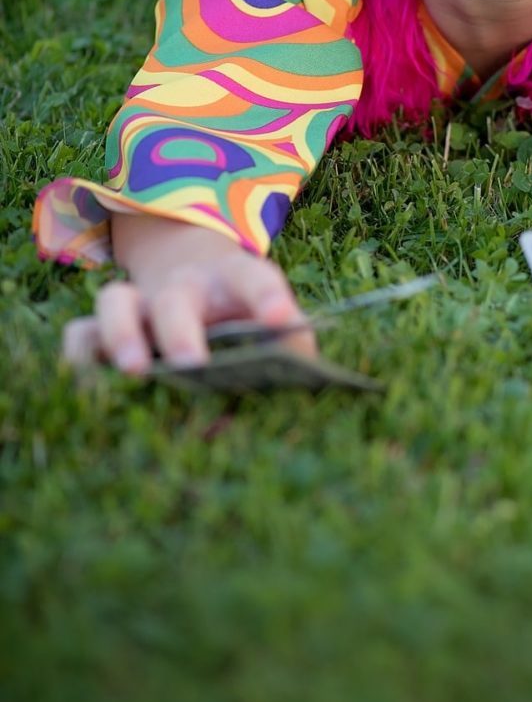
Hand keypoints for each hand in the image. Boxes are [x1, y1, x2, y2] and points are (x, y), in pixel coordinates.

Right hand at [61, 212, 315, 376]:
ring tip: (134, 372)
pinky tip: (90, 389)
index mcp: (234, 282)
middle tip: (192, 365)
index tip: (280, 320)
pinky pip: (81, 334)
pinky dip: (80, 358)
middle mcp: (184, 287)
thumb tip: (247, 423)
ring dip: (121, 335)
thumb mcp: (274, 336)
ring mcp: (141, 303)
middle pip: (177, 297)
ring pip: (117, 301)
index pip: (254, 278)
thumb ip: (282, 367)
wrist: (201, 295)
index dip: (268, 296)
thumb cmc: (247, 325)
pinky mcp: (106, 327)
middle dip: (182, 331)